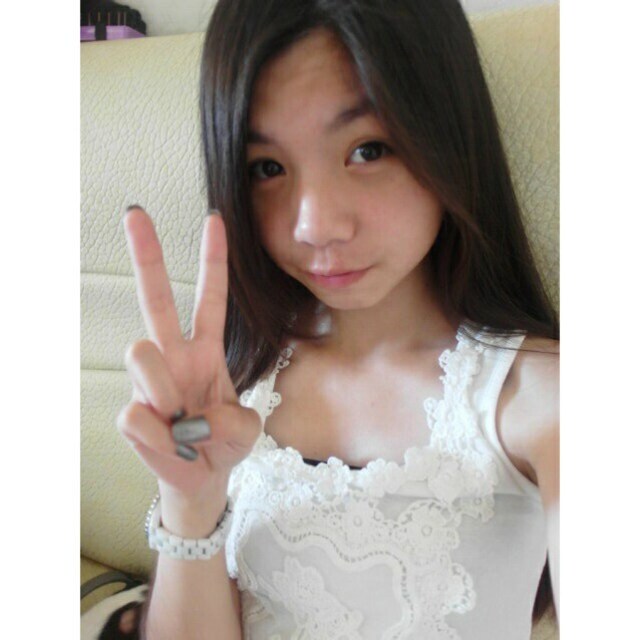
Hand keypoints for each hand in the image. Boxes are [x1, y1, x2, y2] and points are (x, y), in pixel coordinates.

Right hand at [117, 207, 261, 503]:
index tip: (215, 220)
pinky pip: (138, 415)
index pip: (210, 298)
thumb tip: (193, 417)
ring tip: (181, 421)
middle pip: (155, 299)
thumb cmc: (224, 443)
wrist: (202, 478)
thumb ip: (235, 422)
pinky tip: (170, 444)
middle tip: (135, 212)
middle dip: (146, 255)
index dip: (212, 261)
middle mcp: (174, 357)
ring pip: (141, 353)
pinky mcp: (132, 414)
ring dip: (165, 390)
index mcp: (207, 350)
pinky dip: (160, 437)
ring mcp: (149, 382)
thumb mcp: (248, 431)